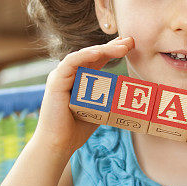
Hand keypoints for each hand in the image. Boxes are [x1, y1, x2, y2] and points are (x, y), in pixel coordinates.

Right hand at [33, 36, 133, 154]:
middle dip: (112, 47)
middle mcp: (70, 75)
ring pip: (83, 55)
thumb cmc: (77, 129)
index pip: (97, 60)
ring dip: (103, 50)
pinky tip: (99, 53)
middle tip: (130, 41)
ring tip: (121, 47)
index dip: (112, 51)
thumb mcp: (100, 109)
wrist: (59, 144)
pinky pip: (71, 63)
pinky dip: (85, 56)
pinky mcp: (56, 82)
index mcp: (79, 79)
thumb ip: (109, 98)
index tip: (130, 45)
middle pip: (92, 54)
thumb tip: (129, 95)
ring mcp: (61, 76)